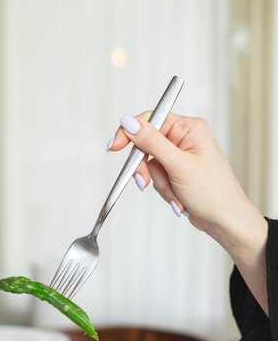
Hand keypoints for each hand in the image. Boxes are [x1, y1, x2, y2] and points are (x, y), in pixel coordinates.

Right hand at [107, 112, 268, 312]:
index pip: (151, 120)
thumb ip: (152, 142)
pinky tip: (179, 202)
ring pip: (151, 167)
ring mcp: (180, 157)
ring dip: (160, 186)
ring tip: (177, 198)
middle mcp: (184, 139)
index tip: (114, 147)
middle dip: (147, 170)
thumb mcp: (178, 165)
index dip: (131, 133)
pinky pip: (158, 179)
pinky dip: (165, 192)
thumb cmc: (213, 192)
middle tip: (144, 183)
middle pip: (147, 146)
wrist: (225, 220)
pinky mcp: (177, 173)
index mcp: (189, 128)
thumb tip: (128, 122)